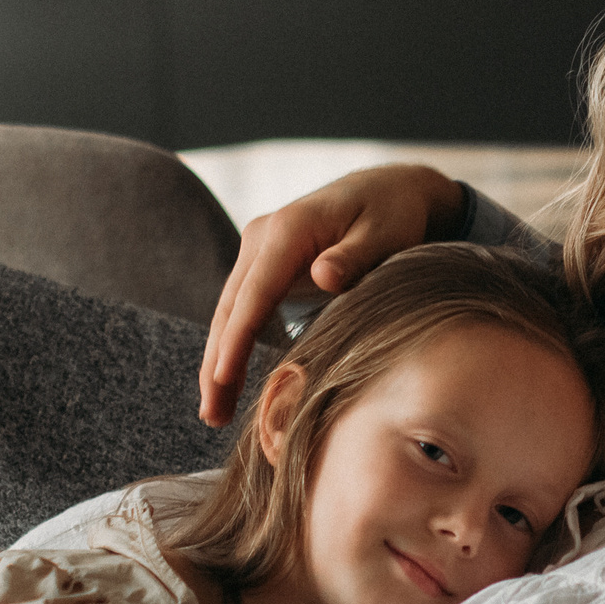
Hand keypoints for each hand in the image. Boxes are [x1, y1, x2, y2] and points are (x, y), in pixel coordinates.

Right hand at [198, 163, 462, 425]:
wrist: (387, 190)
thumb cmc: (392, 213)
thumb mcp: (386, 232)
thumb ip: (355, 256)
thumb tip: (323, 276)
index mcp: (289, 228)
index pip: (255, 291)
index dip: (237, 337)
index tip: (223, 376)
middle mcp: (262, 236)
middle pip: (231, 307)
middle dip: (217, 362)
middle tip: (212, 413)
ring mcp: (258, 250)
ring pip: (230, 313)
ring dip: (218, 362)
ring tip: (214, 412)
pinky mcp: (264, 266)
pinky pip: (242, 311)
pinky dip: (232, 347)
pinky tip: (227, 384)